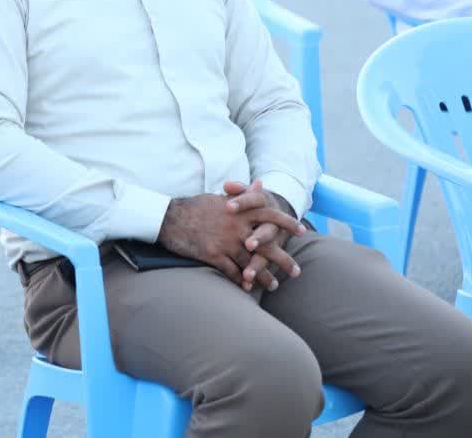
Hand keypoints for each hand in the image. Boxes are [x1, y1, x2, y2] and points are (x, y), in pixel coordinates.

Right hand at [158, 190, 304, 284]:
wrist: (169, 218)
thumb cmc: (195, 207)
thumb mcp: (220, 197)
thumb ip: (243, 195)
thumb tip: (259, 184)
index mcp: (240, 211)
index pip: (270, 215)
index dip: (287, 223)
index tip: (302, 231)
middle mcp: (236, 226)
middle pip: (267, 245)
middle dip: (284, 260)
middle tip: (297, 272)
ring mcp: (225, 241)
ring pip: (251, 263)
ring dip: (264, 277)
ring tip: (273, 286)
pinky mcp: (213, 255)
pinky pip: (232, 271)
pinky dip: (241, 281)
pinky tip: (247, 287)